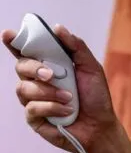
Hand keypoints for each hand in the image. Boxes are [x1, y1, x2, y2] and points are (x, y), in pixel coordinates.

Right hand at [2, 24, 117, 152]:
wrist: (100, 125)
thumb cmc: (95, 96)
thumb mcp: (91, 68)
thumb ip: (76, 47)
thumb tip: (58, 28)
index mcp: (50, 65)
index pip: (27, 51)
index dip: (14, 42)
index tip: (8, 34)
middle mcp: (37, 80)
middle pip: (21, 66)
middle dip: (34, 68)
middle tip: (51, 75)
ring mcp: (33, 99)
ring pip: (24, 88)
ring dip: (49, 92)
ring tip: (69, 97)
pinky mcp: (33, 117)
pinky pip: (32, 108)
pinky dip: (52, 107)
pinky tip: (66, 111)